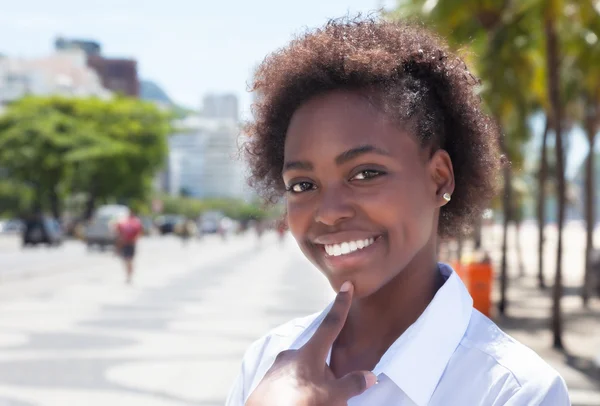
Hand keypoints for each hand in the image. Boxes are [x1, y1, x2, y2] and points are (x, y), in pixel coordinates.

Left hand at [245, 282, 376, 405]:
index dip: (341, 305)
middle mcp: (292, 354)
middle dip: (329, 373)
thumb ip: (350, 385)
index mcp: (309, 352)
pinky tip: (301, 400)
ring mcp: (278, 367)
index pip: (331, 324)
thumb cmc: (296, 401)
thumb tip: (370, 376)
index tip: (346, 286)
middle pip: (319, 358)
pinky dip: (300, 392)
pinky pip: (291, 383)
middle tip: (333, 394)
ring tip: (316, 402)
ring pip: (305, 373)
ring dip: (314, 385)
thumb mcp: (329, 396)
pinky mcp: (269, 381)